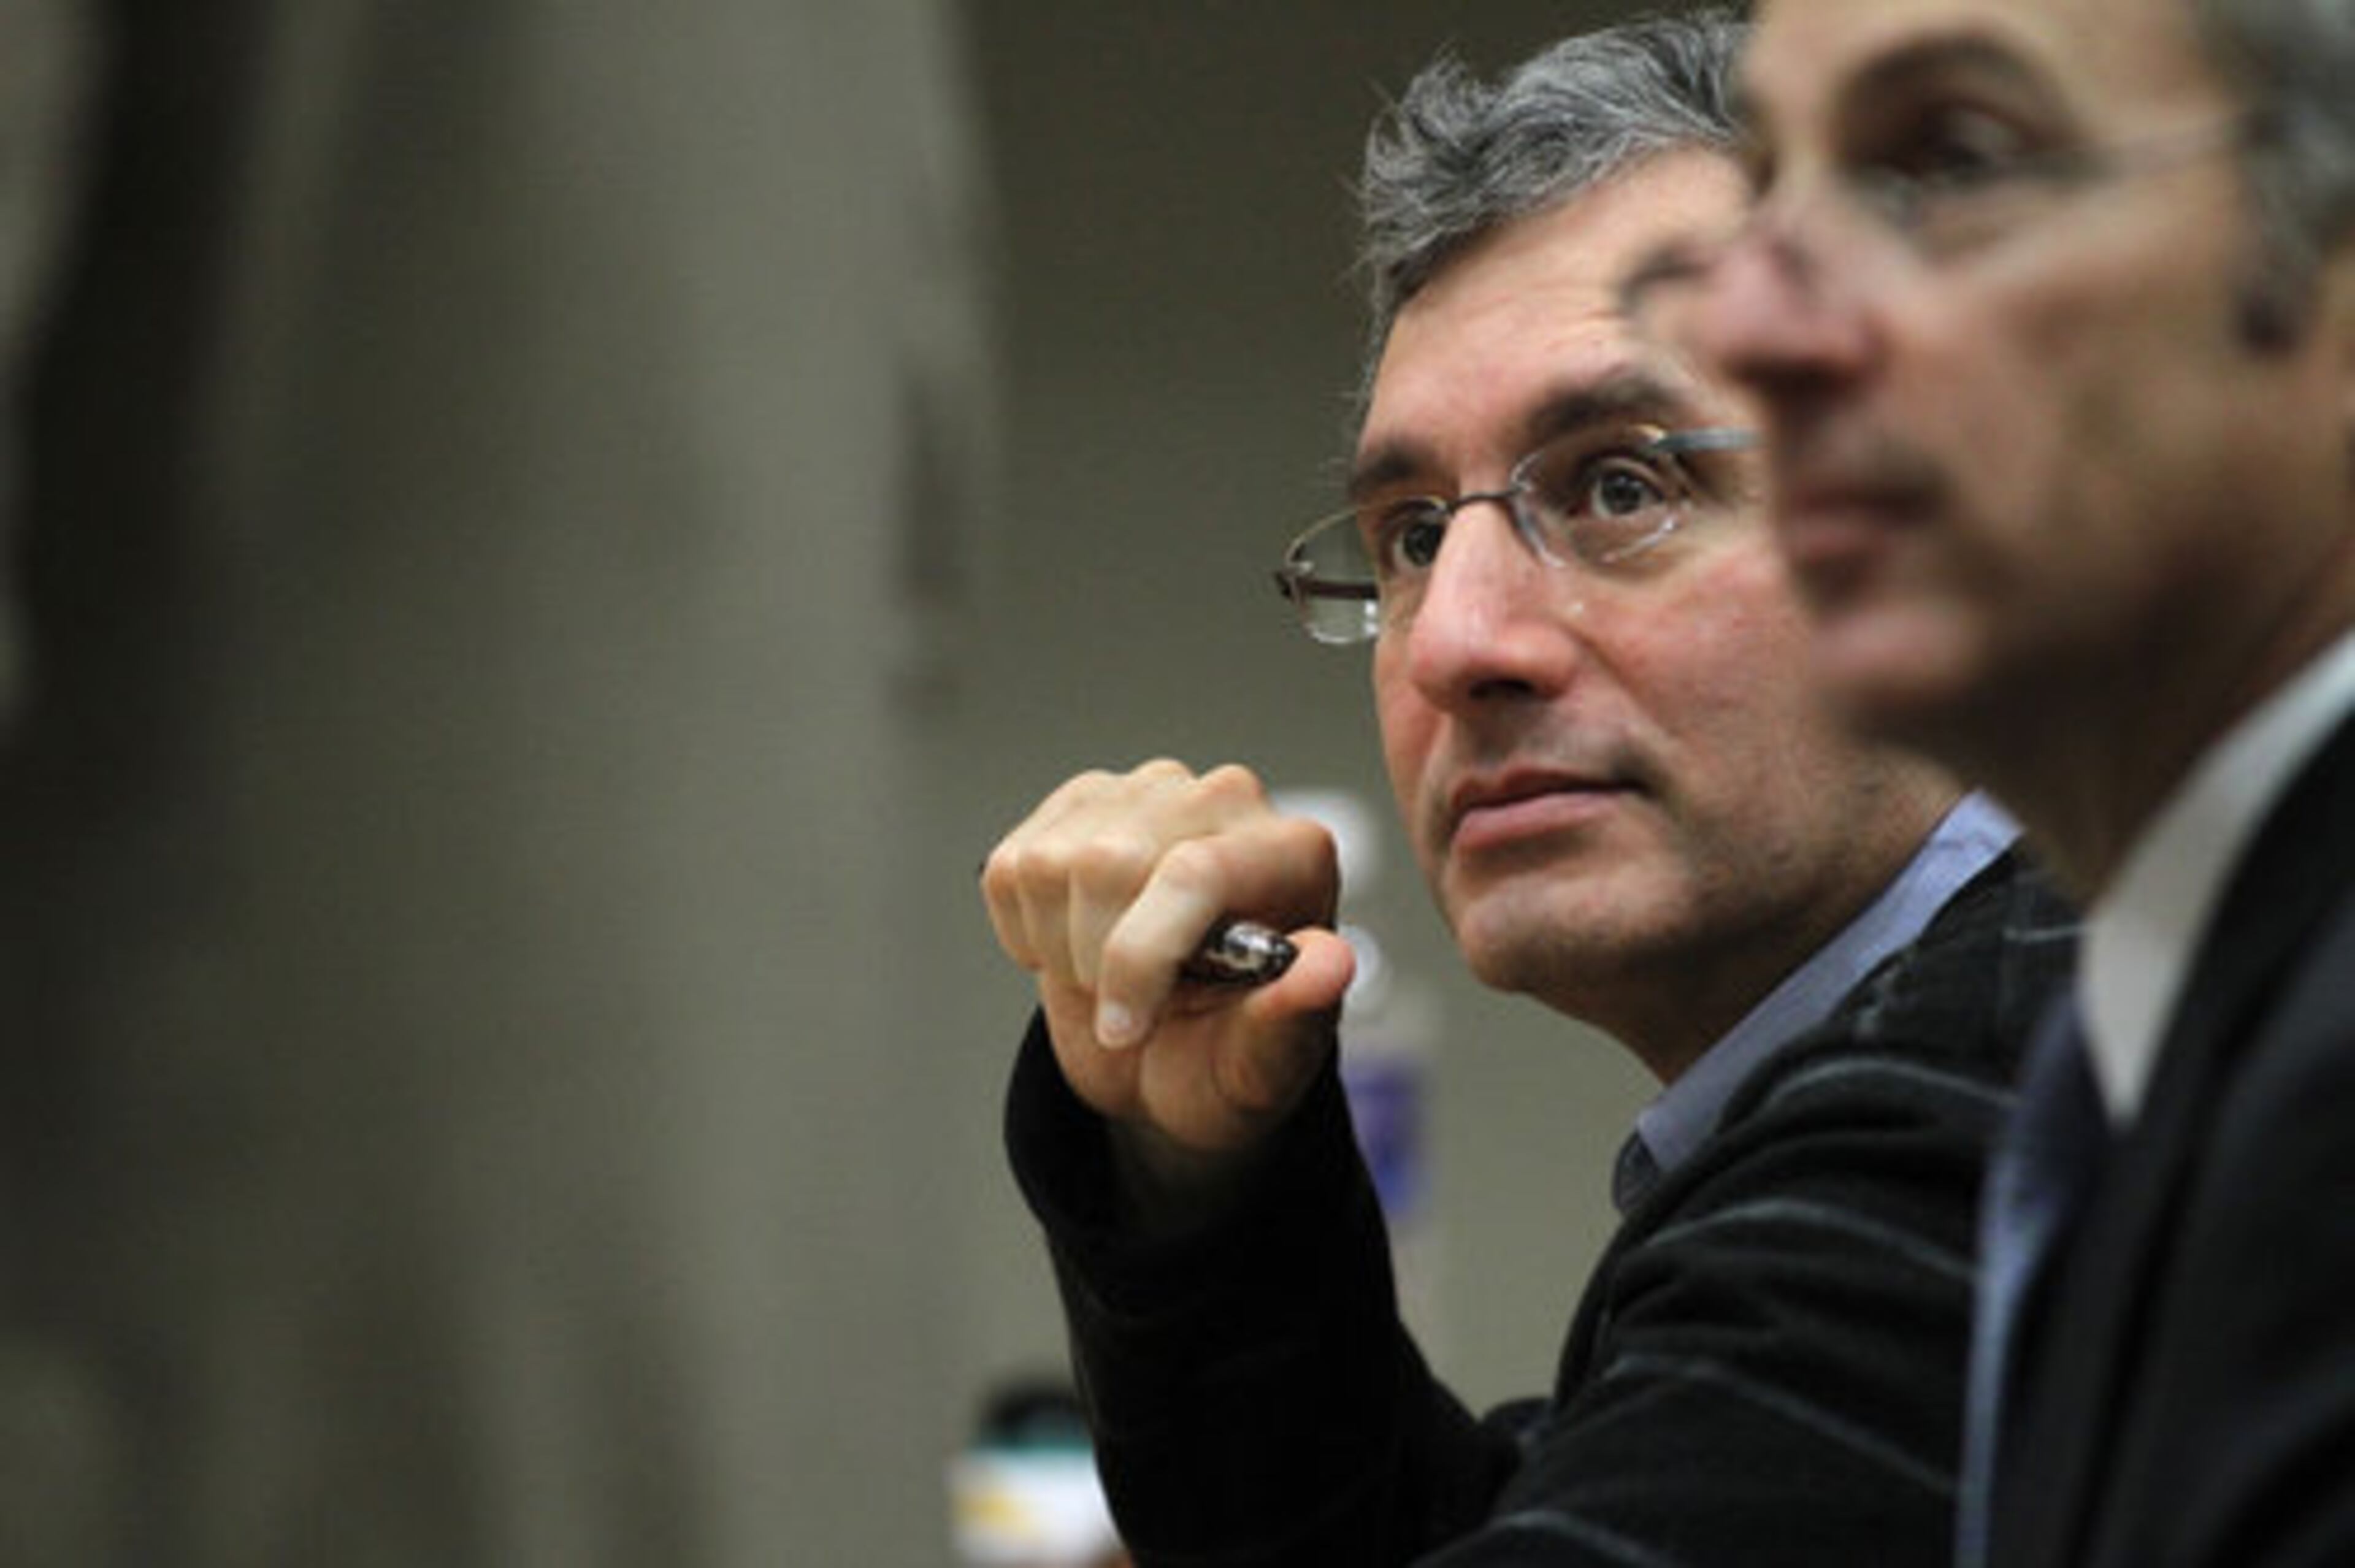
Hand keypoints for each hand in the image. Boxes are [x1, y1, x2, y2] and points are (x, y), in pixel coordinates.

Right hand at [980, 760, 1355, 1205]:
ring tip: (1106, 978)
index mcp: (1292, 854)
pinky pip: (1011, 867)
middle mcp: (1225, 801)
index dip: (1139, 959)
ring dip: (1060, 949)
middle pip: (1109, 863)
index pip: (1194, 873)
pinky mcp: (1079, 804)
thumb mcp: (1265, 1069)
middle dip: (1097, 960)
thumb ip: (1295, 1020)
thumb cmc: (1225, 1059)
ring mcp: (1147, 793)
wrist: (1166, 1056)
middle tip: (1127, 1012)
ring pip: (1050, 863)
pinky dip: (1024, 931)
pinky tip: (1072, 946)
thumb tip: (1329, 965)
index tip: (1124, 1032)